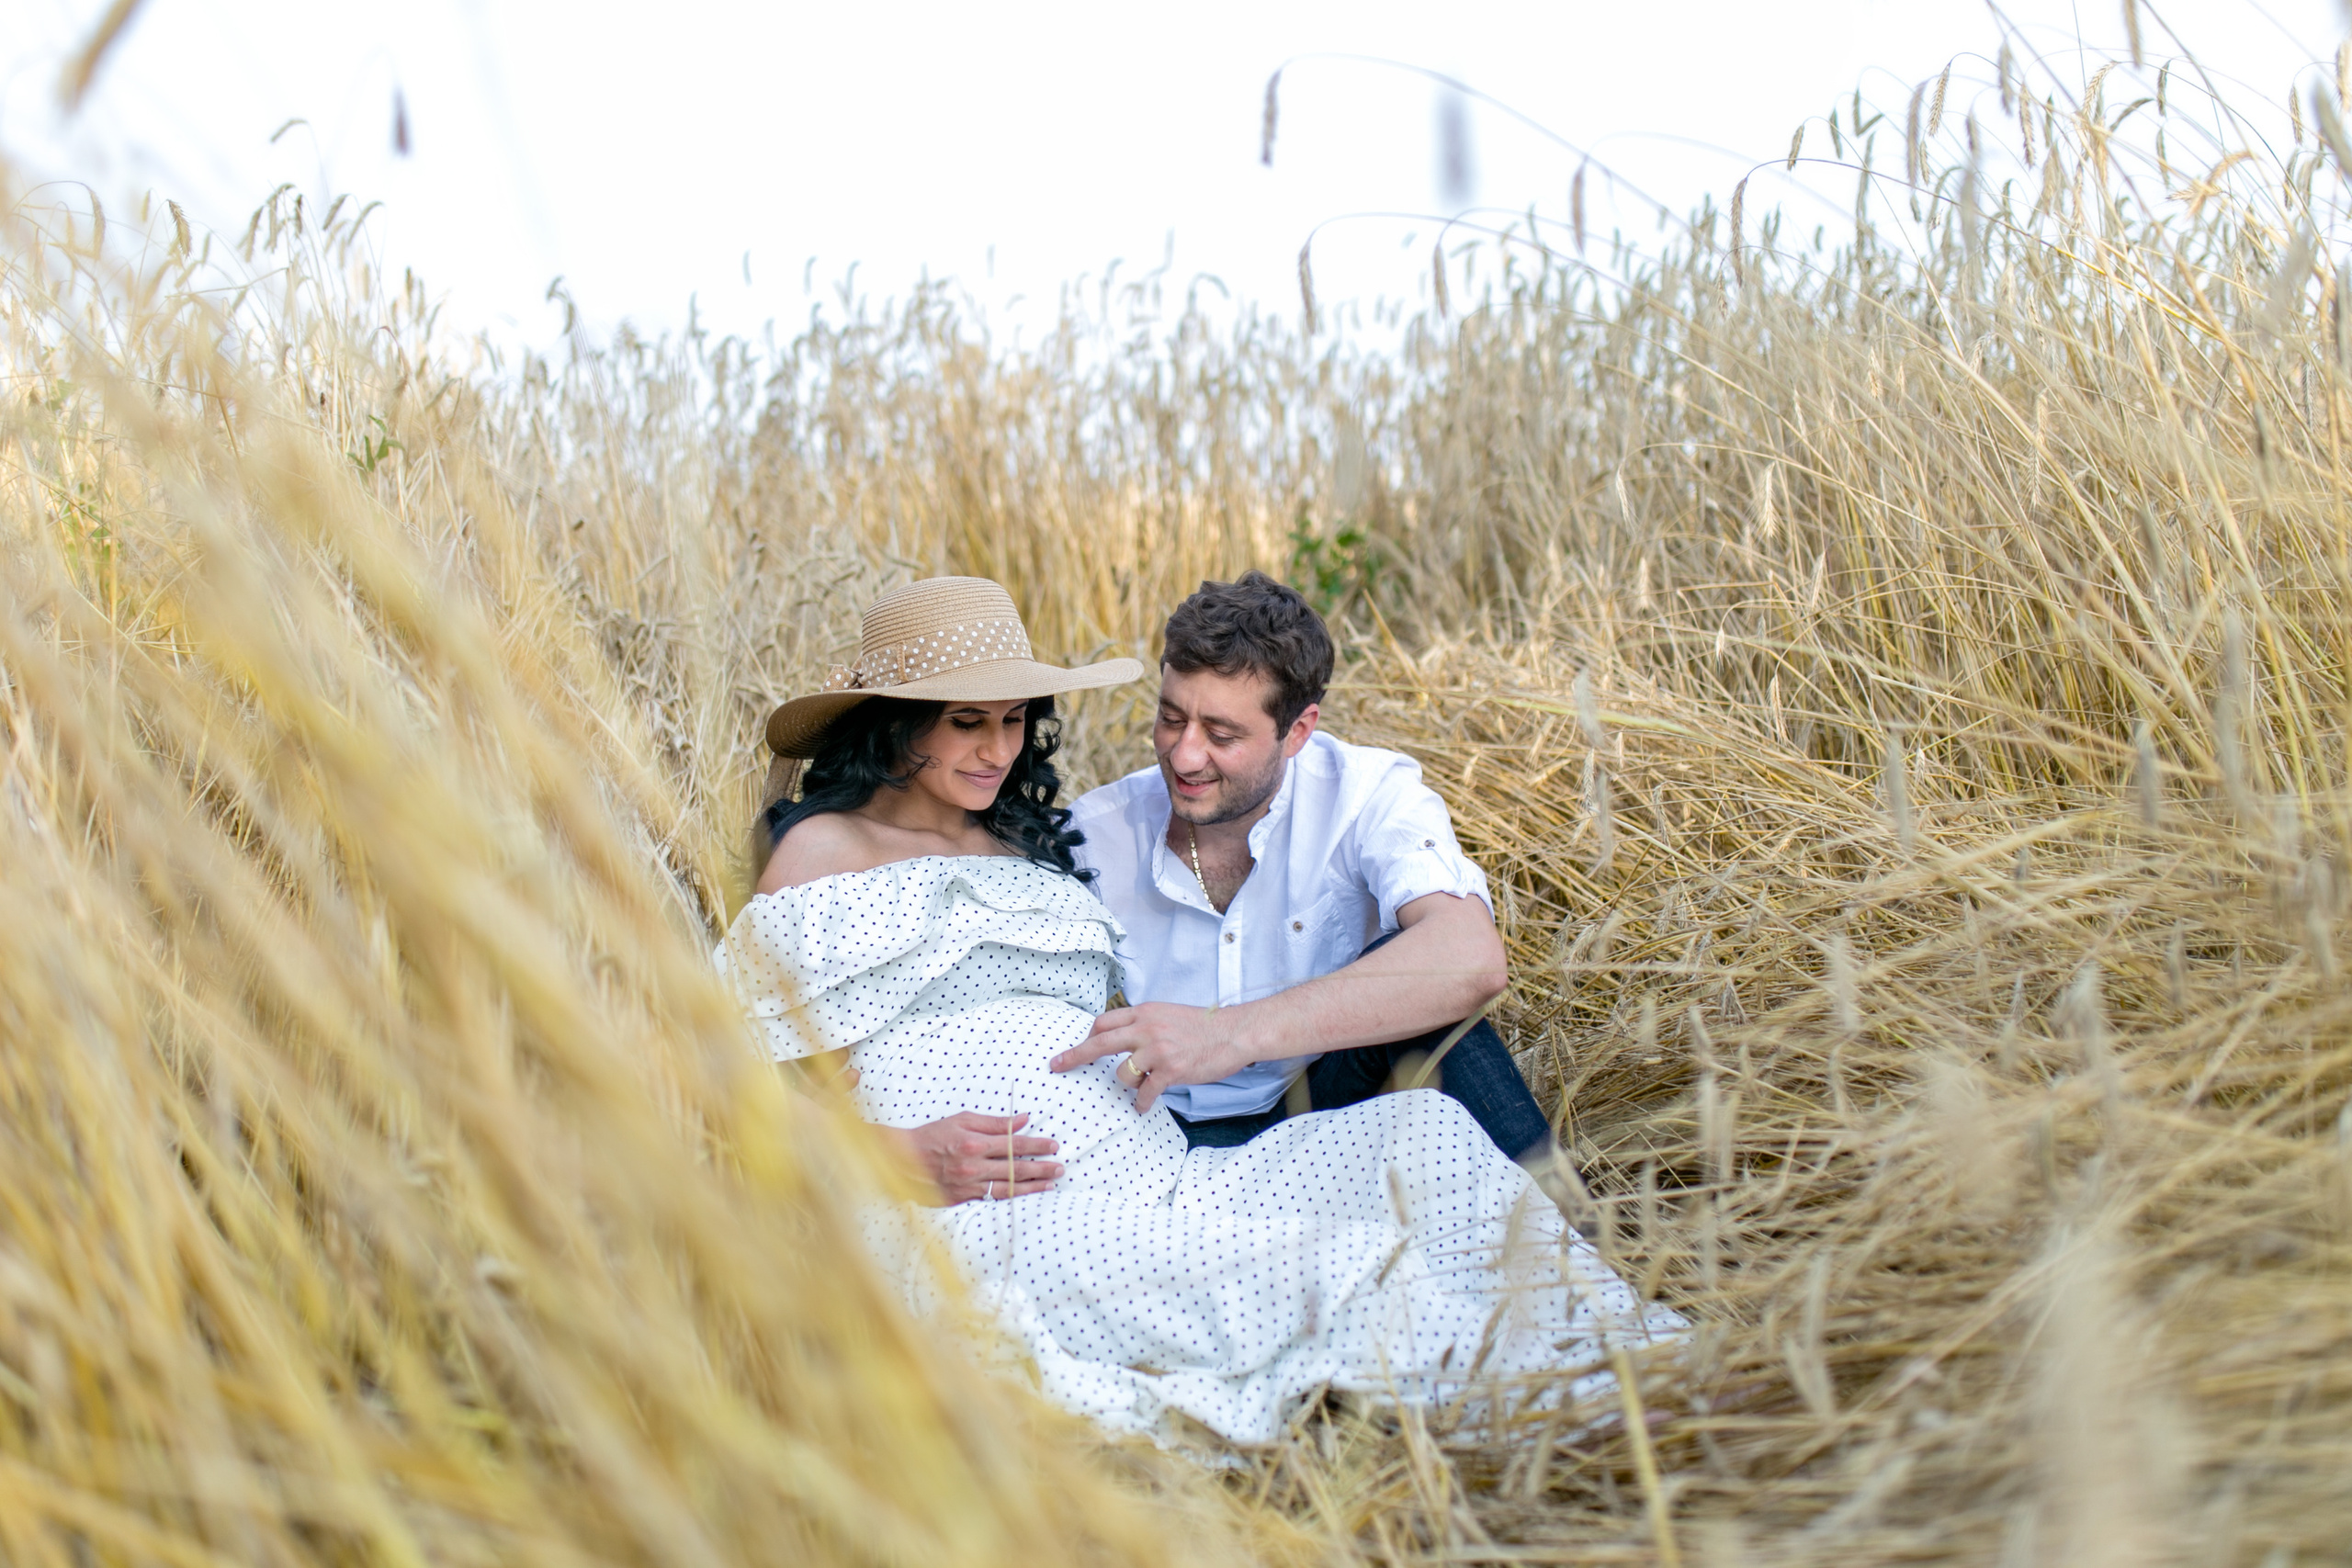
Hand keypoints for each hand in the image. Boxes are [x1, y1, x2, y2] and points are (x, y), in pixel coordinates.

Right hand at [883, 1112, 1061, 1204]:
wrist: (902, 1160)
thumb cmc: (932, 1136)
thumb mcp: (962, 1120)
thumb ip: (994, 1123)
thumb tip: (1023, 1119)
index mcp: (974, 1143)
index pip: (1013, 1144)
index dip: (1036, 1145)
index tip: (1053, 1145)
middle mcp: (973, 1166)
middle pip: (1015, 1167)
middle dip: (1041, 1167)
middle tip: (1060, 1167)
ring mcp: (968, 1185)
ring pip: (1008, 1187)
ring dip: (1032, 1186)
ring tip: (1051, 1184)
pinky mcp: (961, 1199)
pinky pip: (992, 1198)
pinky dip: (1011, 1196)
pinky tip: (1025, 1194)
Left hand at [1052, 1003, 1254, 1113]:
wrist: (1235, 1032)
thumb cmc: (1204, 1027)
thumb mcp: (1169, 1015)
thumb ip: (1146, 1024)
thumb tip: (1126, 1039)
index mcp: (1146, 1012)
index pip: (1105, 1021)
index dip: (1089, 1036)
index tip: (1081, 1045)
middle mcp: (1147, 1028)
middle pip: (1099, 1042)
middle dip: (1075, 1055)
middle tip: (1057, 1065)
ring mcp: (1158, 1049)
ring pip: (1122, 1073)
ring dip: (1127, 1083)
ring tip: (1142, 1086)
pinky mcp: (1172, 1070)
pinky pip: (1145, 1092)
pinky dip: (1142, 1101)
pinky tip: (1144, 1105)